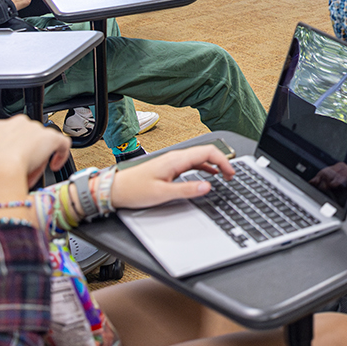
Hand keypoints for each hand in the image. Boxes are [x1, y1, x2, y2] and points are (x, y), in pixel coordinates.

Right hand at [0, 116, 70, 207]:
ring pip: (43, 142)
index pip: (11, 135)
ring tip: (32, 173)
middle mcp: (17, 124)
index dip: (15, 150)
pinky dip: (61, 154)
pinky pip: (62, 144)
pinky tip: (55, 165)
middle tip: (23, 170)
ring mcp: (34, 129)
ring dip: (40, 157)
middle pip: (29, 138)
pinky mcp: (50, 137)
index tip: (13, 162)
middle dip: (28, 153)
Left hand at [110, 146, 236, 209]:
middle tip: (231, 175)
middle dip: (222, 161)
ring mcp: (172, 162)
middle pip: (206, 152)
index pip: (207, 152)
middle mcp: (175, 157)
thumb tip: (207, 186)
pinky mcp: (169, 167)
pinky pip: (192, 163)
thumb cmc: (134, 190)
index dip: (223, 161)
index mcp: (176, 160)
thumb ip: (186, 190)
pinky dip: (204, 168)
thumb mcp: (162, 194)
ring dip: (214, 164)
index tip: (231, 173)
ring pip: (199, 158)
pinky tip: (208, 175)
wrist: (114, 189)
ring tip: (224, 176)